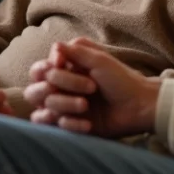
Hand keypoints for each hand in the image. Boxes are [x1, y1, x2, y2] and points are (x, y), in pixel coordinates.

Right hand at [27, 38, 159, 137]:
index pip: (38, 70)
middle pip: (35, 90)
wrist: (138, 106)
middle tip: (87, 87)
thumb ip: (75, 51)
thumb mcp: (100, 60)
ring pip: (43, 109)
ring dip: (64, 105)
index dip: (47, 69)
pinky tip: (88, 123)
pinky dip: (71, 124)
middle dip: (59, 86)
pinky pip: (55, 127)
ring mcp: (63, 109)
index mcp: (64, 70)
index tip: (62, 64)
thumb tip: (55, 46)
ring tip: (86, 105)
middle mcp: (59, 89)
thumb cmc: (121, 79)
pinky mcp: (70, 127)